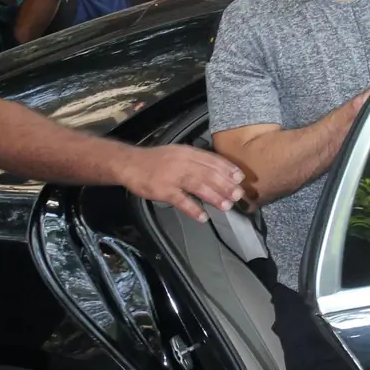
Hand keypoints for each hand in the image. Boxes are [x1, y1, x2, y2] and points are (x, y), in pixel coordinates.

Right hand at [118, 145, 245, 222]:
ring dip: (214, 196)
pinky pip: (180, 200)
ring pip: (197, 185)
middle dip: (225, 184)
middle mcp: (182, 162)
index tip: (240, 178)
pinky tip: (203, 216)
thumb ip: (196, 161)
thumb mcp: (178, 154)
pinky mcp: (162, 189)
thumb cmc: (156, 161)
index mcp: (187, 152)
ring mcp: (172, 176)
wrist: (130, 163)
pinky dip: (193, 208)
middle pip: (208, 173)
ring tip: (226, 206)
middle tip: (238, 195)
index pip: (211, 160)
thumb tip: (218, 172)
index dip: (227, 169)